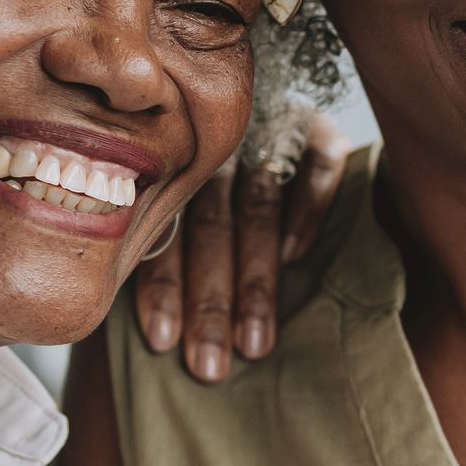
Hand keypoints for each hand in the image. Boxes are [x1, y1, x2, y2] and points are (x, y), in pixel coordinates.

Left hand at [129, 107, 354, 379]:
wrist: (260, 98)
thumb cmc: (208, 177)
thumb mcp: (173, 200)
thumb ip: (160, 242)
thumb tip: (148, 327)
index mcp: (171, 164)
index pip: (163, 229)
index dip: (162, 285)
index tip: (163, 341)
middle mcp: (215, 145)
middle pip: (209, 226)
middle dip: (207, 301)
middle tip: (209, 366)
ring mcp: (266, 130)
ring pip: (257, 207)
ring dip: (254, 280)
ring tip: (253, 344)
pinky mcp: (317, 128)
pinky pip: (317, 164)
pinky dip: (306, 208)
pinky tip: (294, 257)